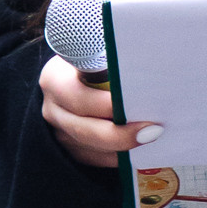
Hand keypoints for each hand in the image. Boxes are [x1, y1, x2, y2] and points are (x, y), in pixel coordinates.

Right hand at [39, 52, 151, 170]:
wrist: (82, 73)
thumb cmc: (96, 57)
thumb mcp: (97, 48)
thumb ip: (112, 55)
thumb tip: (146, 58)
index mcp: (55, 79)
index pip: (78, 96)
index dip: (106, 104)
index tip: (134, 106)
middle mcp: (52, 108)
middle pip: (84, 129)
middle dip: (120, 134)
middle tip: (154, 131)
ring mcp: (58, 131)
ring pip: (90, 148)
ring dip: (122, 149)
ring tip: (153, 141)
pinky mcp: (70, 148)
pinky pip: (94, 160)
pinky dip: (118, 158)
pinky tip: (140, 152)